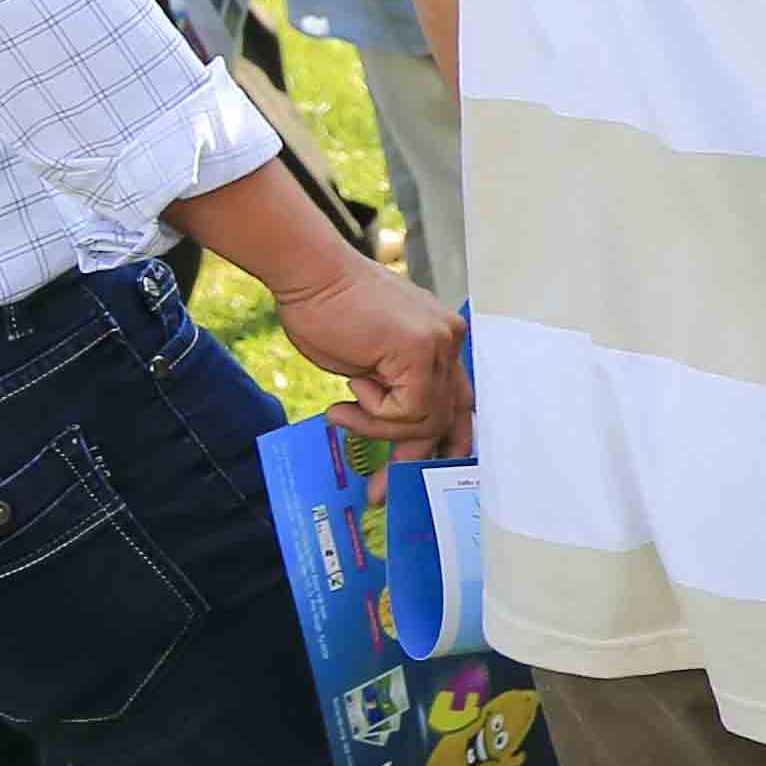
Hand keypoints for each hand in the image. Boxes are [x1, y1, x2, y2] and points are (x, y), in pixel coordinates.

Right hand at [266, 249, 473, 458]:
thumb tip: (400, 440)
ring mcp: (440, 344)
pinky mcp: (421, 351)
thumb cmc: (327, 311)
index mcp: (443, 340)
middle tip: (383, 490)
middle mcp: (450, 341)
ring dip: (379, 428)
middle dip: (416, 458)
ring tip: (344, 411)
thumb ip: (392, 392)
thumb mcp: (368, 364)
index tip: (415, 473)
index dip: (440, 443)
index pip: (457, 402)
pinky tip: (351, 392)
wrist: (309, 275)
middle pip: (449, 417)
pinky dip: (375, 414)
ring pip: (427, 420)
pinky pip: (409, 411)